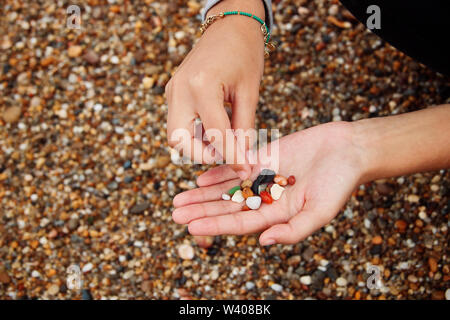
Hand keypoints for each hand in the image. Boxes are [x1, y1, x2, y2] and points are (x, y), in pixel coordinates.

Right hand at [165, 0, 265, 179]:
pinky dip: (194, 133)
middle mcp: (179, 90)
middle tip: (226, 156)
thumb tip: (242, 157)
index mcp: (201, 86)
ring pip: (175, 134)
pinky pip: (178, 122)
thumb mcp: (249, 92)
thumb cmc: (244, 53)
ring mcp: (172, 91)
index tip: (244, 170)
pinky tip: (215, 131)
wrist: (229, 26)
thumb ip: (244, 127)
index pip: (215, 134)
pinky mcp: (172, 92)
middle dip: (202, 155)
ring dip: (197, 146)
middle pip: (179, 141)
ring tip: (224, 141)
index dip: (231, 156)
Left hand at [172, 122, 366, 245]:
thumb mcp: (320, 211)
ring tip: (179, 199)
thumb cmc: (339, 183)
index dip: (215, 225)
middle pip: (227, 207)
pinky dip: (219, 172)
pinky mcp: (264, 158)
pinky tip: (200, 177)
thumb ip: (293, 230)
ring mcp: (263, 178)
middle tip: (174, 213)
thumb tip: (263, 243)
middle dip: (201, 210)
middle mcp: (266, 199)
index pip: (239, 223)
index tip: (191, 226)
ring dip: (203, 193)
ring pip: (227, 188)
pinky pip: (236, 166)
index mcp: (277, 215)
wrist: (348, 150)